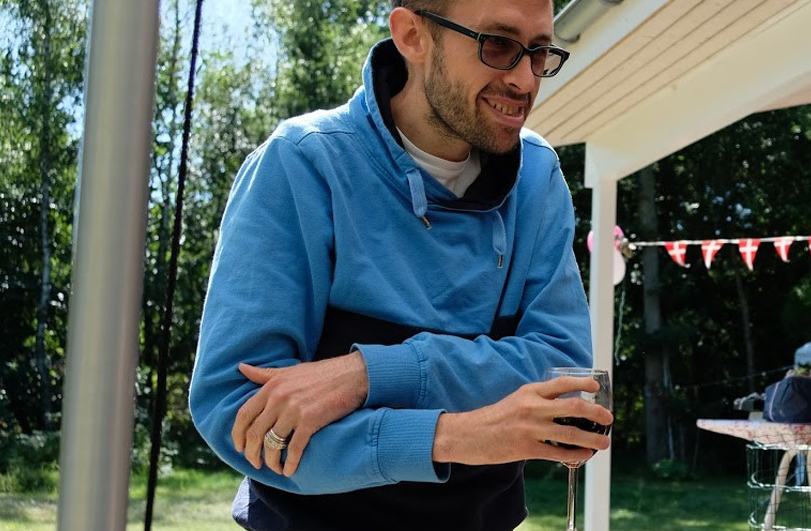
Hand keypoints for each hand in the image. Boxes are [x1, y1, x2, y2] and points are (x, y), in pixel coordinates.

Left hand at [231, 351, 367, 476]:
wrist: (353, 375)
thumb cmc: (322, 373)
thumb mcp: (290, 370)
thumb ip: (265, 374)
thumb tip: (241, 367)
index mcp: (272, 386)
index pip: (244, 415)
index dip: (238, 435)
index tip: (240, 447)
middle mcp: (279, 398)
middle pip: (254, 433)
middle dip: (252, 453)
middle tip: (255, 463)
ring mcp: (294, 410)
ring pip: (272, 444)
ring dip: (271, 461)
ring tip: (275, 468)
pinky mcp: (311, 421)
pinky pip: (293, 448)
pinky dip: (289, 463)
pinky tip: (290, 470)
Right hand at [432, 377, 612, 464]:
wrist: (470, 434)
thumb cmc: (495, 417)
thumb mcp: (517, 399)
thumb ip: (538, 400)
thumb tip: (565, 408)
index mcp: (530, 391)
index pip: (562, 383)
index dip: (582, 384)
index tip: (596, 387)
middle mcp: (532, 407)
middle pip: (574, 408)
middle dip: (596, 413)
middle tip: (608, 418)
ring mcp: (530, 428)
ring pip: (571, 433)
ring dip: (592, 438)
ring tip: (604, 442)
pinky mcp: (527, 448)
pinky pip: (558, 452)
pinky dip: (576, 454)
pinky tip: (585, 454)